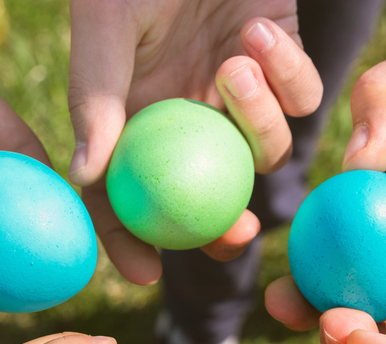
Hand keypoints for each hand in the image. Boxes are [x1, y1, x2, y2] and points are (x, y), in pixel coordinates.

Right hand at [68, 1, 322, 283]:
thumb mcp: (103, 27)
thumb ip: (94, 101)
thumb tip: (83, 178)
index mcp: (137, 119)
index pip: (126, 197)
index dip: (131, 241)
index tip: (144, 274)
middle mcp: (188, 119)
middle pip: (207, 197)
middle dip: (222, 224)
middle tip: (234, 233)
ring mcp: (239, 96)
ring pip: (263, 151)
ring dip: (258, 120)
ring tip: (235, 62)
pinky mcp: (285, 65)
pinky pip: (301, 97)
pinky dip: (288, 74)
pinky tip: (259, 31)